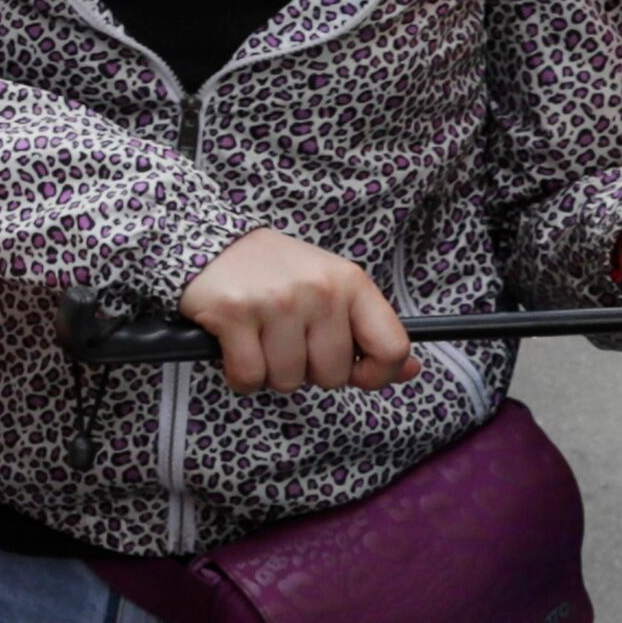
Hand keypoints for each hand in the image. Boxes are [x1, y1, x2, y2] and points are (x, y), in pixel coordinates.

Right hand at [175, 226, 414, 391]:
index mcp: (351, 282)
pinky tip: (237, 347)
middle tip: (290, 342)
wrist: (211, 242)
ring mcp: (275, 302)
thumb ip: (369, 331)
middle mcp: (318, 290)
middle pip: (333, 375)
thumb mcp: (333, 289)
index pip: (391, 348)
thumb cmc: (277, 273)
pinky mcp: (232, 314)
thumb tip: (410, 371)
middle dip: (309, 371)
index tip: (356, 373)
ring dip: (271, 372)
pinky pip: (248, 377)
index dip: (377, 375)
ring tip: (261, 340)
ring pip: (288, 380)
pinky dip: (240, 375)